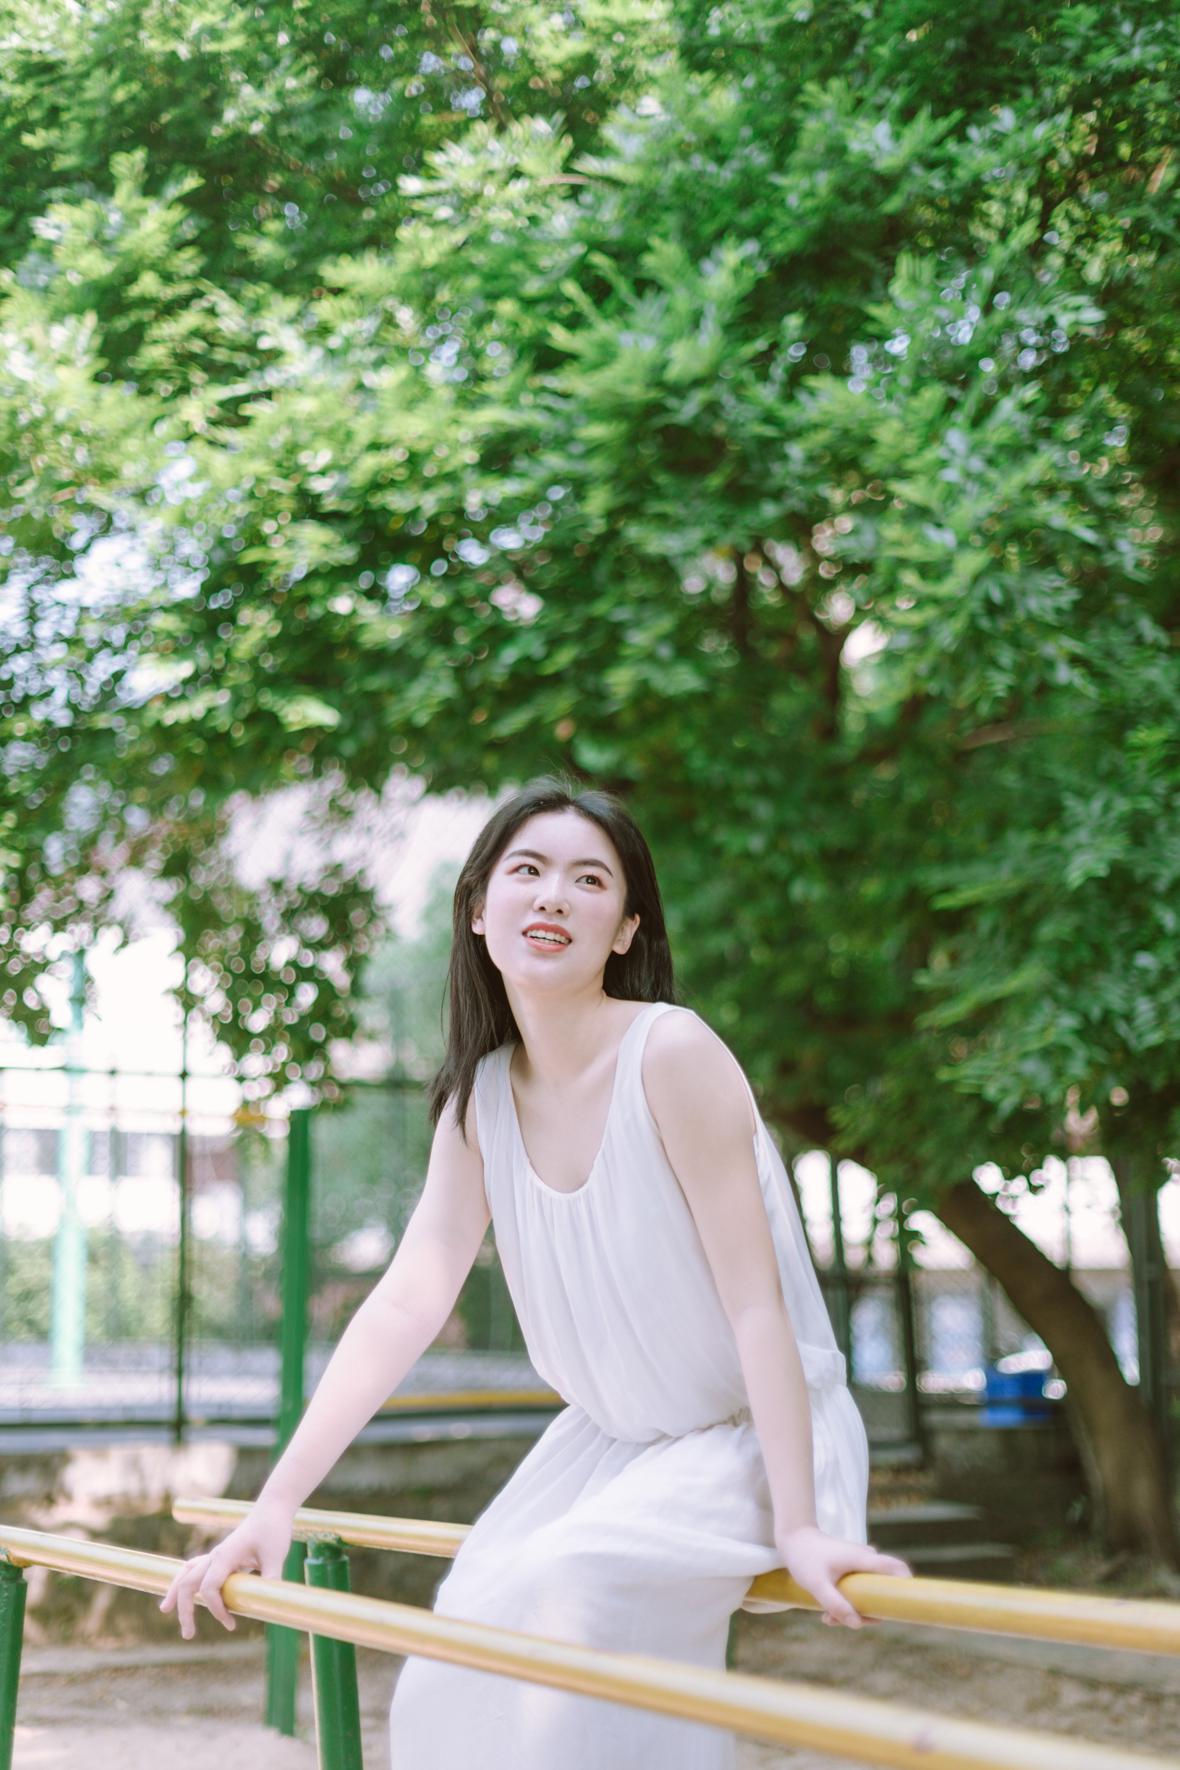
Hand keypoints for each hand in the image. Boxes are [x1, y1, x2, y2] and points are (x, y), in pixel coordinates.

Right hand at [159, 1503, 294, 1639]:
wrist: (273, 1507)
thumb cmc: (274, 1529)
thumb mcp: (276, 1556)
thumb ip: (270, 1580)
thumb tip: (269, 1604)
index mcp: (225, 1556)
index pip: (208, 1588)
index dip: (216, 1609)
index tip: (231, 1624)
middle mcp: (215, 1555)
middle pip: (187, 1583)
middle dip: (184, 1610)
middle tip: (188, 1635)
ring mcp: (215, 1554)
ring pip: (185, 1573)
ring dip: (175, 1593)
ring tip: (165, 1610)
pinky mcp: (220, 1555)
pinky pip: (194, 1568)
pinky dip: (183, 1580)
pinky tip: (180, 1592)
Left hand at [775, 1524, 912, 1629]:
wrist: (792, 1537)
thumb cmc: (804, 1557)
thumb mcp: (817, 1584)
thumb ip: (836, 1604)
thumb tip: (857, 1624)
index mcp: (862, 1558)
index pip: (896, 1568)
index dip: (906, 1586)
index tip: (902, 1608)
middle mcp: (865, 1559)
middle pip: (882, 1590)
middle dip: (867, 1612)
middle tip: (841, 1621)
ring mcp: (858, 1563)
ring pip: (868, 1593)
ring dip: (853, 1610)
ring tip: (828, 1618)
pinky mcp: (850, 1567)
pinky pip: (858, 1590)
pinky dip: (847, 1603)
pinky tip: (827, 1613)